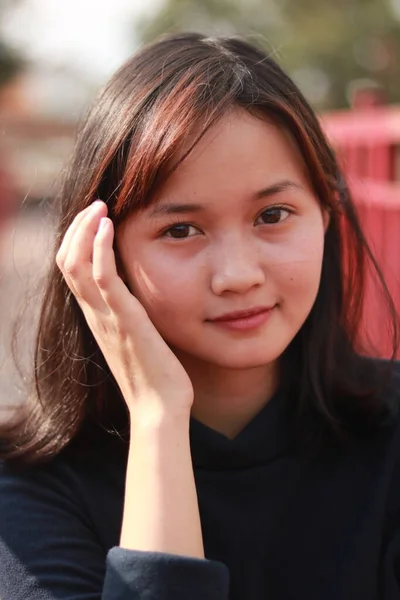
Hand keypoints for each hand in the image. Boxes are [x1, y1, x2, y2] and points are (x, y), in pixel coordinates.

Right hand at [56, 201, 193, 426]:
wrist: (160, 408)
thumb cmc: (154, 374)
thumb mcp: (136, 336)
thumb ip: (129, 312)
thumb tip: (138, 292)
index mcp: (96, 317)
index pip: (71, 270)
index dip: (77, 240)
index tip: (94, 218)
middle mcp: (94, 315)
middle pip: (66, 262)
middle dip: (76, 229)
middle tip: (95, 205)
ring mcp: (106, 317)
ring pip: (76, 265)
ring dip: (85, 230)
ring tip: (100, 208)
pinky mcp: (124, 320)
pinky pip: (103, 278)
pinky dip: (101, 248)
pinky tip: (108, 226)